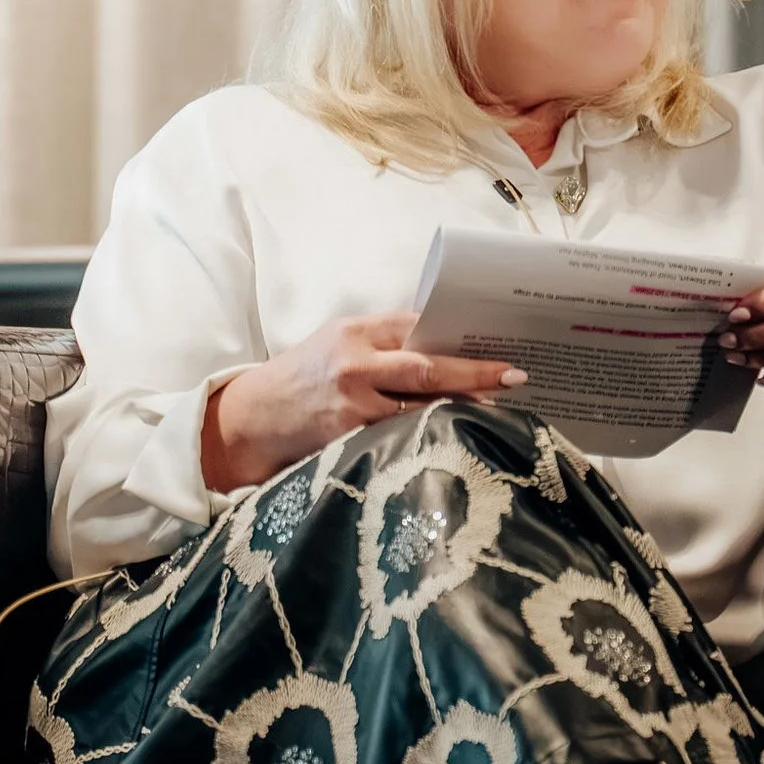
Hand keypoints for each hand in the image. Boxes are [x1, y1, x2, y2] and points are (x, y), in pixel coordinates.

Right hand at [203, 312, 526, 491]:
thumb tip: (445, 345)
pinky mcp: (348, 435)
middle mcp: (355, 361)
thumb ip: (383, 344)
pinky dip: (431, 434)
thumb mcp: (337, 345)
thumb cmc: (303, 379)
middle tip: (513, 376)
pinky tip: (457, 437)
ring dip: (462, 407)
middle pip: (427, 365)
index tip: (497, 346)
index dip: (460, 337)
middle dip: (474, 372)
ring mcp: (352, 401)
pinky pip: (401, 434)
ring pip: (420, 403)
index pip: (418, 326)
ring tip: (497, 412)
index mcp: (356, 331)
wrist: (249, 421)